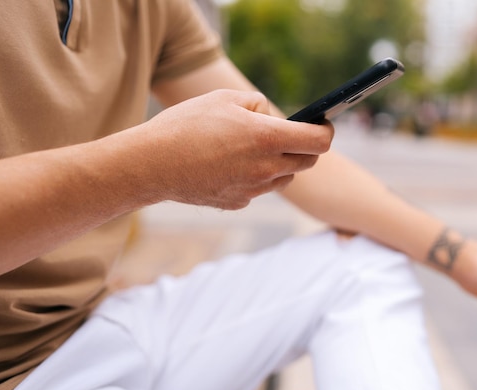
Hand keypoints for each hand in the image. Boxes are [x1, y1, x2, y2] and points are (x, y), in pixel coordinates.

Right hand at [139, 89, 333, 208]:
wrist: (151, 164)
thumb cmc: (185, 125)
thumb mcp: (224, 99)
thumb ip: (258, 105)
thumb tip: (274, 117)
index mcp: (267, 138)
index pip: (319, 141)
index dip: (326, 131)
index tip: (323, 125)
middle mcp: (265, 168)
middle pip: (307, 162)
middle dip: (306, 147)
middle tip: (292, 135)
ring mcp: (253, 190)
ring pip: (285, 178)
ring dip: (281, 164)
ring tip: (256, 149)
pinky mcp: (238, 203)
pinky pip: (259, 190)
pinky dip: (256, 178)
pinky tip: (232, 166)